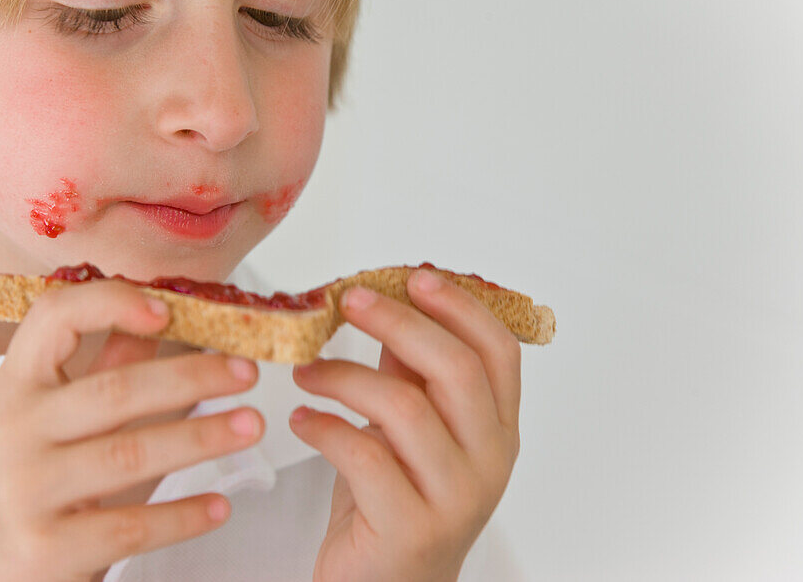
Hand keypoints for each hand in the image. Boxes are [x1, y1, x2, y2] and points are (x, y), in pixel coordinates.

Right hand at [0, 280, 263, 581]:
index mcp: (14, 386)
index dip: (110, 303)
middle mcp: (12, 432)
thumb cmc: (14, 481)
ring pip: (129, 454)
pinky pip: (129, 527)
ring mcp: (25, 493)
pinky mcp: (45, 551)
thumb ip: (97, 371)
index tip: (169, 308)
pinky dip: (182, 515)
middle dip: (192, 377)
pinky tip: (219, 505)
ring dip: (201, 439)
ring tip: (250, 426)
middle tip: (248, 371)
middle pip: (115, 391)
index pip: (52, 318)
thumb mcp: (41, 419)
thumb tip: (160, 316)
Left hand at [289, 268, 521, 581]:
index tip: (414, 275)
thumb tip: (388, 302)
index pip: (498, 351)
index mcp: (497, 429)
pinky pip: (364, 455)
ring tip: (306, 370)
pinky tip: (303, 420)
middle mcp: (489, 461)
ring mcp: (455, 497)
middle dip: (398, 321)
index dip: (459, 305)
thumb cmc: (393, 506)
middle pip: (457, 368)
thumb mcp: (409, 431)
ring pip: (406, 407)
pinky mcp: (411, 527)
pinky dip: (324, 426)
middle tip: (348, 301)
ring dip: (344, 375)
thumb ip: (408, 373)